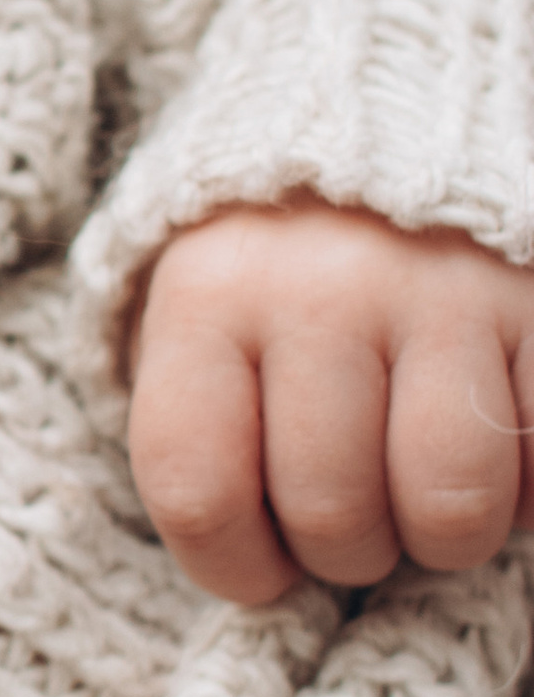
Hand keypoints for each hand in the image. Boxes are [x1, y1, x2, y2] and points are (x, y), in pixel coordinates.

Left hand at [128, 199, 533, 604]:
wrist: (388, 117)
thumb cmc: (278, 266)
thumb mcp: (196, 323)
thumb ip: (203, 434)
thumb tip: (261, 580)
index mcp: (208, 295)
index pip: (197, 491)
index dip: (232, 567)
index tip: (261, 567)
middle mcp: (322, 288)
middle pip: (332, 513)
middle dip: (346, 555)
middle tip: (354, 522)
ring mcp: (444, 291)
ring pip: (449, 504)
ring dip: (443, 537)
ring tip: (425, 497)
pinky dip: (528, 492)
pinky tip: (496, 449)